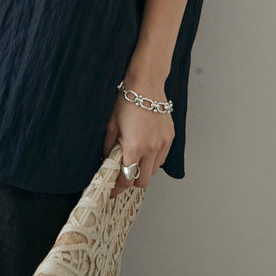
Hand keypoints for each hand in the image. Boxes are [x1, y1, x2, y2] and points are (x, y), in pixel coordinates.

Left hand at [103, 80, 174, 198]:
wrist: (146, 84)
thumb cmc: (127, 101)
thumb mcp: (111, 124)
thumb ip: (107, 147)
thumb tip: (105, 161)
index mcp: (134, 147)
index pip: (127, 179)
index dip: (117, 188)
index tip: (112, 191)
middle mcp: (151, 149)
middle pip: (142, 181)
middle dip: (131, 181)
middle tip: (122, 175)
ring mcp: (163, 144)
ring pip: (154, 171)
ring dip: (143, 170)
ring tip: (134, 159)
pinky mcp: (170, 138)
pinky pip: (162, 158)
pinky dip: (153, 159)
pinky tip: (145, 150)